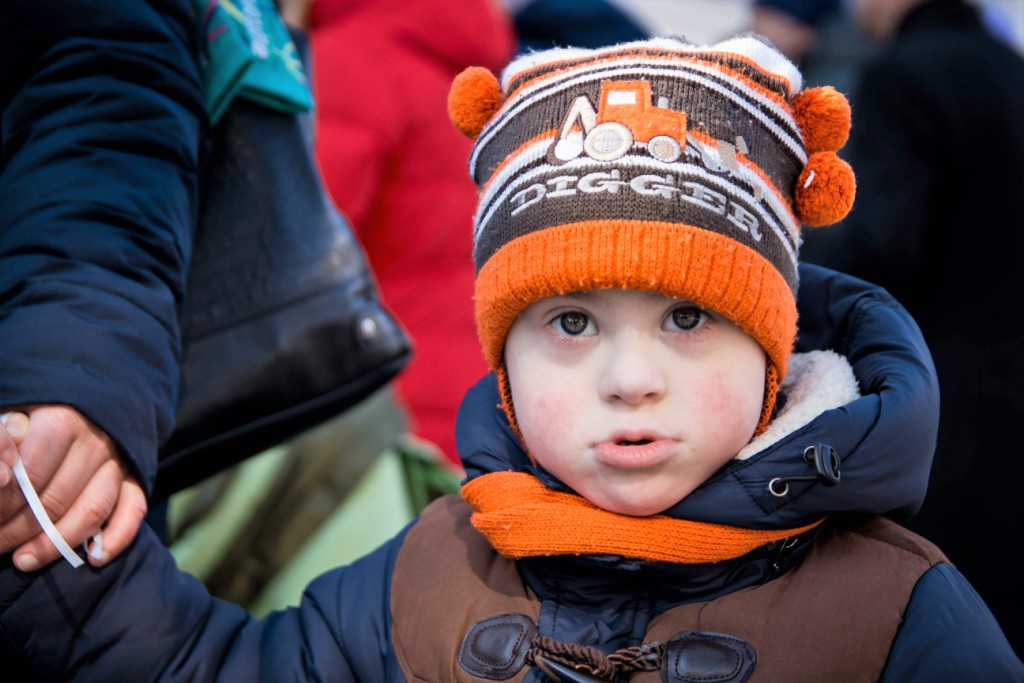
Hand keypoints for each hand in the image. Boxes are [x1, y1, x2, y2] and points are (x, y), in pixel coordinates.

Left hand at [0, 406, 147, 569]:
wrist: (88, 404)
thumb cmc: (36, 415)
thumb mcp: (11, 414)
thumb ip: (1, 441)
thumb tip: (3, 472)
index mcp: (62, 419)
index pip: (30, 473)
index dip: (3, 504)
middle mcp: (97, 440)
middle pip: (56, 499)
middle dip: (19, 531)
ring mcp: (120, 461)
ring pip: (92, 511)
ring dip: (57, 543)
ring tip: (24, 561)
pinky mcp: (137, 477)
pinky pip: (134, 511)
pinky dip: (117, 538)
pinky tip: (96, 558)